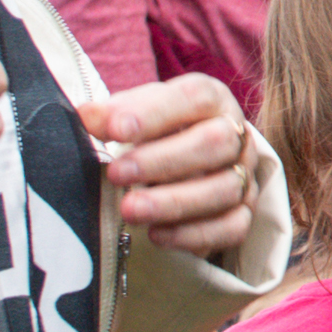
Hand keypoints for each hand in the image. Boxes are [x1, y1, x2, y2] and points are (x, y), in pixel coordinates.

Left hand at [89, 77, 270, 261]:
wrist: (188, 164)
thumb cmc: (158, 133)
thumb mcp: (136, 114)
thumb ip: (113, 114)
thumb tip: (86, 116)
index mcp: (212, 100)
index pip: (194, 97)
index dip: (154, 113)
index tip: (114, 130)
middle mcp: (235, 136)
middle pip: (215, 143)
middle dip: (162, 160)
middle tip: (116, 174)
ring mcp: (244, 176)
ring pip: (224, 188)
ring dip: (173, 202)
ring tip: (129, 210)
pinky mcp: (244, 214)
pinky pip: (232, 227)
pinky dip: (192, 234)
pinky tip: (156, 235)